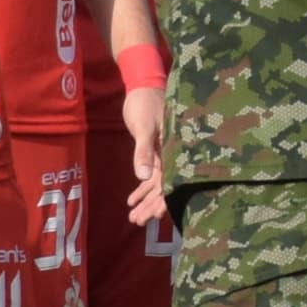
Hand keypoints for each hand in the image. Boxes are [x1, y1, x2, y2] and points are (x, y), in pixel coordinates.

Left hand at [120, 80, 168, 229]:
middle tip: (139, 222)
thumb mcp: (144, 126)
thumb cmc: (145, 102)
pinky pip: (151, 173)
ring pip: (157, 182)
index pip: (171, 179)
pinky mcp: (155, 151)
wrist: (143, 84)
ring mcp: (165, 153)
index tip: (157, 215)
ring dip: (146, 200)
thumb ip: (144, 151)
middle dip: (152, 204)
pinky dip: (142, 187)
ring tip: (134, 218)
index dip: (164, 198)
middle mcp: (172, 154)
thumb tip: (143, 176)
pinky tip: (132, 200)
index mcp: (174, 149)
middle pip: (164, 185)